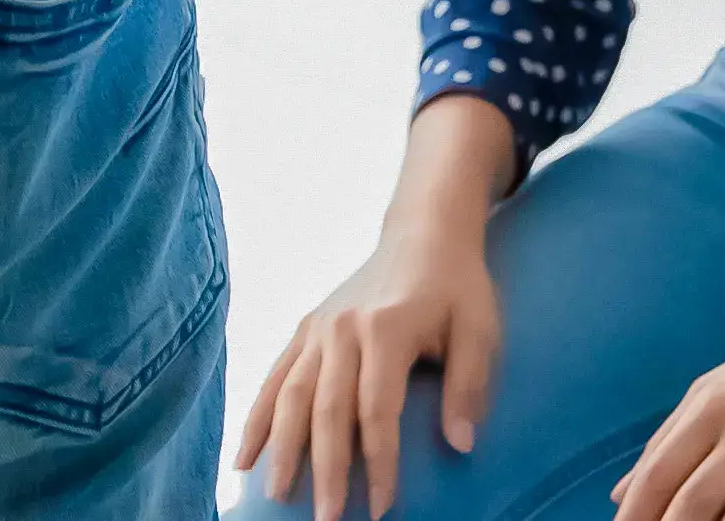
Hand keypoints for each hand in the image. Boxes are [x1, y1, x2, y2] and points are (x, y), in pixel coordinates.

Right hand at [228, 174, 506, 516]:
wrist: (423, 232)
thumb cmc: (457, 287)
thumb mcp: (479, 330)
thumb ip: (468, 386)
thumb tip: (461, 443)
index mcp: (386, 328)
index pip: (377, 409)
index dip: (379, 462)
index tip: (382, 507)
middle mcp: (343, 328)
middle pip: (327, 409)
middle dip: (326, 469)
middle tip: (327, 519)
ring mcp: (318, 328)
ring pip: (291, 395)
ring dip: (283, 449)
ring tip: (276, 493)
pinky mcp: (305, 329)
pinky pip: (274, 378)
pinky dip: (257, 419)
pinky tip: (245, 457)